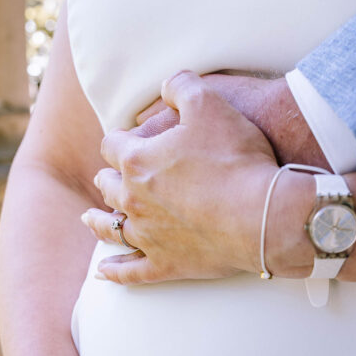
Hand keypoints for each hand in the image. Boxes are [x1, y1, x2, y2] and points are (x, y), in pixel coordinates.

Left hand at [82, 71, 314, 284]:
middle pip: (109, 186)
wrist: (265, 215)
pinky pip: (132, 272)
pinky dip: (116, 271)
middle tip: (111, 176)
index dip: (120, 139)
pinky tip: (104, 272)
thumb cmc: (238, 159)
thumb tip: (168, 84)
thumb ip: (182, 86)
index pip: (113, 144)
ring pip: (111, 228)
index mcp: (137, 160)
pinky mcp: (168, 265)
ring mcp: (148, 236)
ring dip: (98, 221)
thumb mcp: (211, 103)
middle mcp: (134, 200)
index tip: (127, 139)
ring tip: (90, 218)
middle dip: (109, 177)